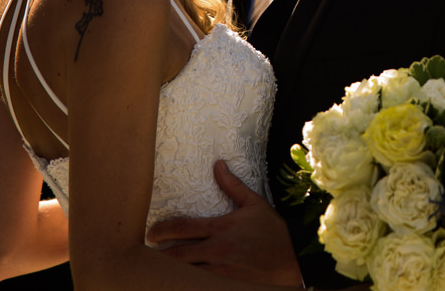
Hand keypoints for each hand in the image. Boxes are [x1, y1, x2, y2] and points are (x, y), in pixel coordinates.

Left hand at [149, 160, 302, 285]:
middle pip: (177, 255)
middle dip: (160, 255)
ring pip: (186, 273)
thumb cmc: (273, 232)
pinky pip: (200, 284)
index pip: (182, 227)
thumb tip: (218, 165)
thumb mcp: (255, 204)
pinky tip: (183, 280)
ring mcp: (220, 271)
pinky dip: (190, 281)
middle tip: (150, 254)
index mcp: (220, 228)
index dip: (161, 230)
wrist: (294, 259)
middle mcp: (217, 250)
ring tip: (161, 269)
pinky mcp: (226, 285)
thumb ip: (233, 186)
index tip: (151, 233)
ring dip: (172, 271)